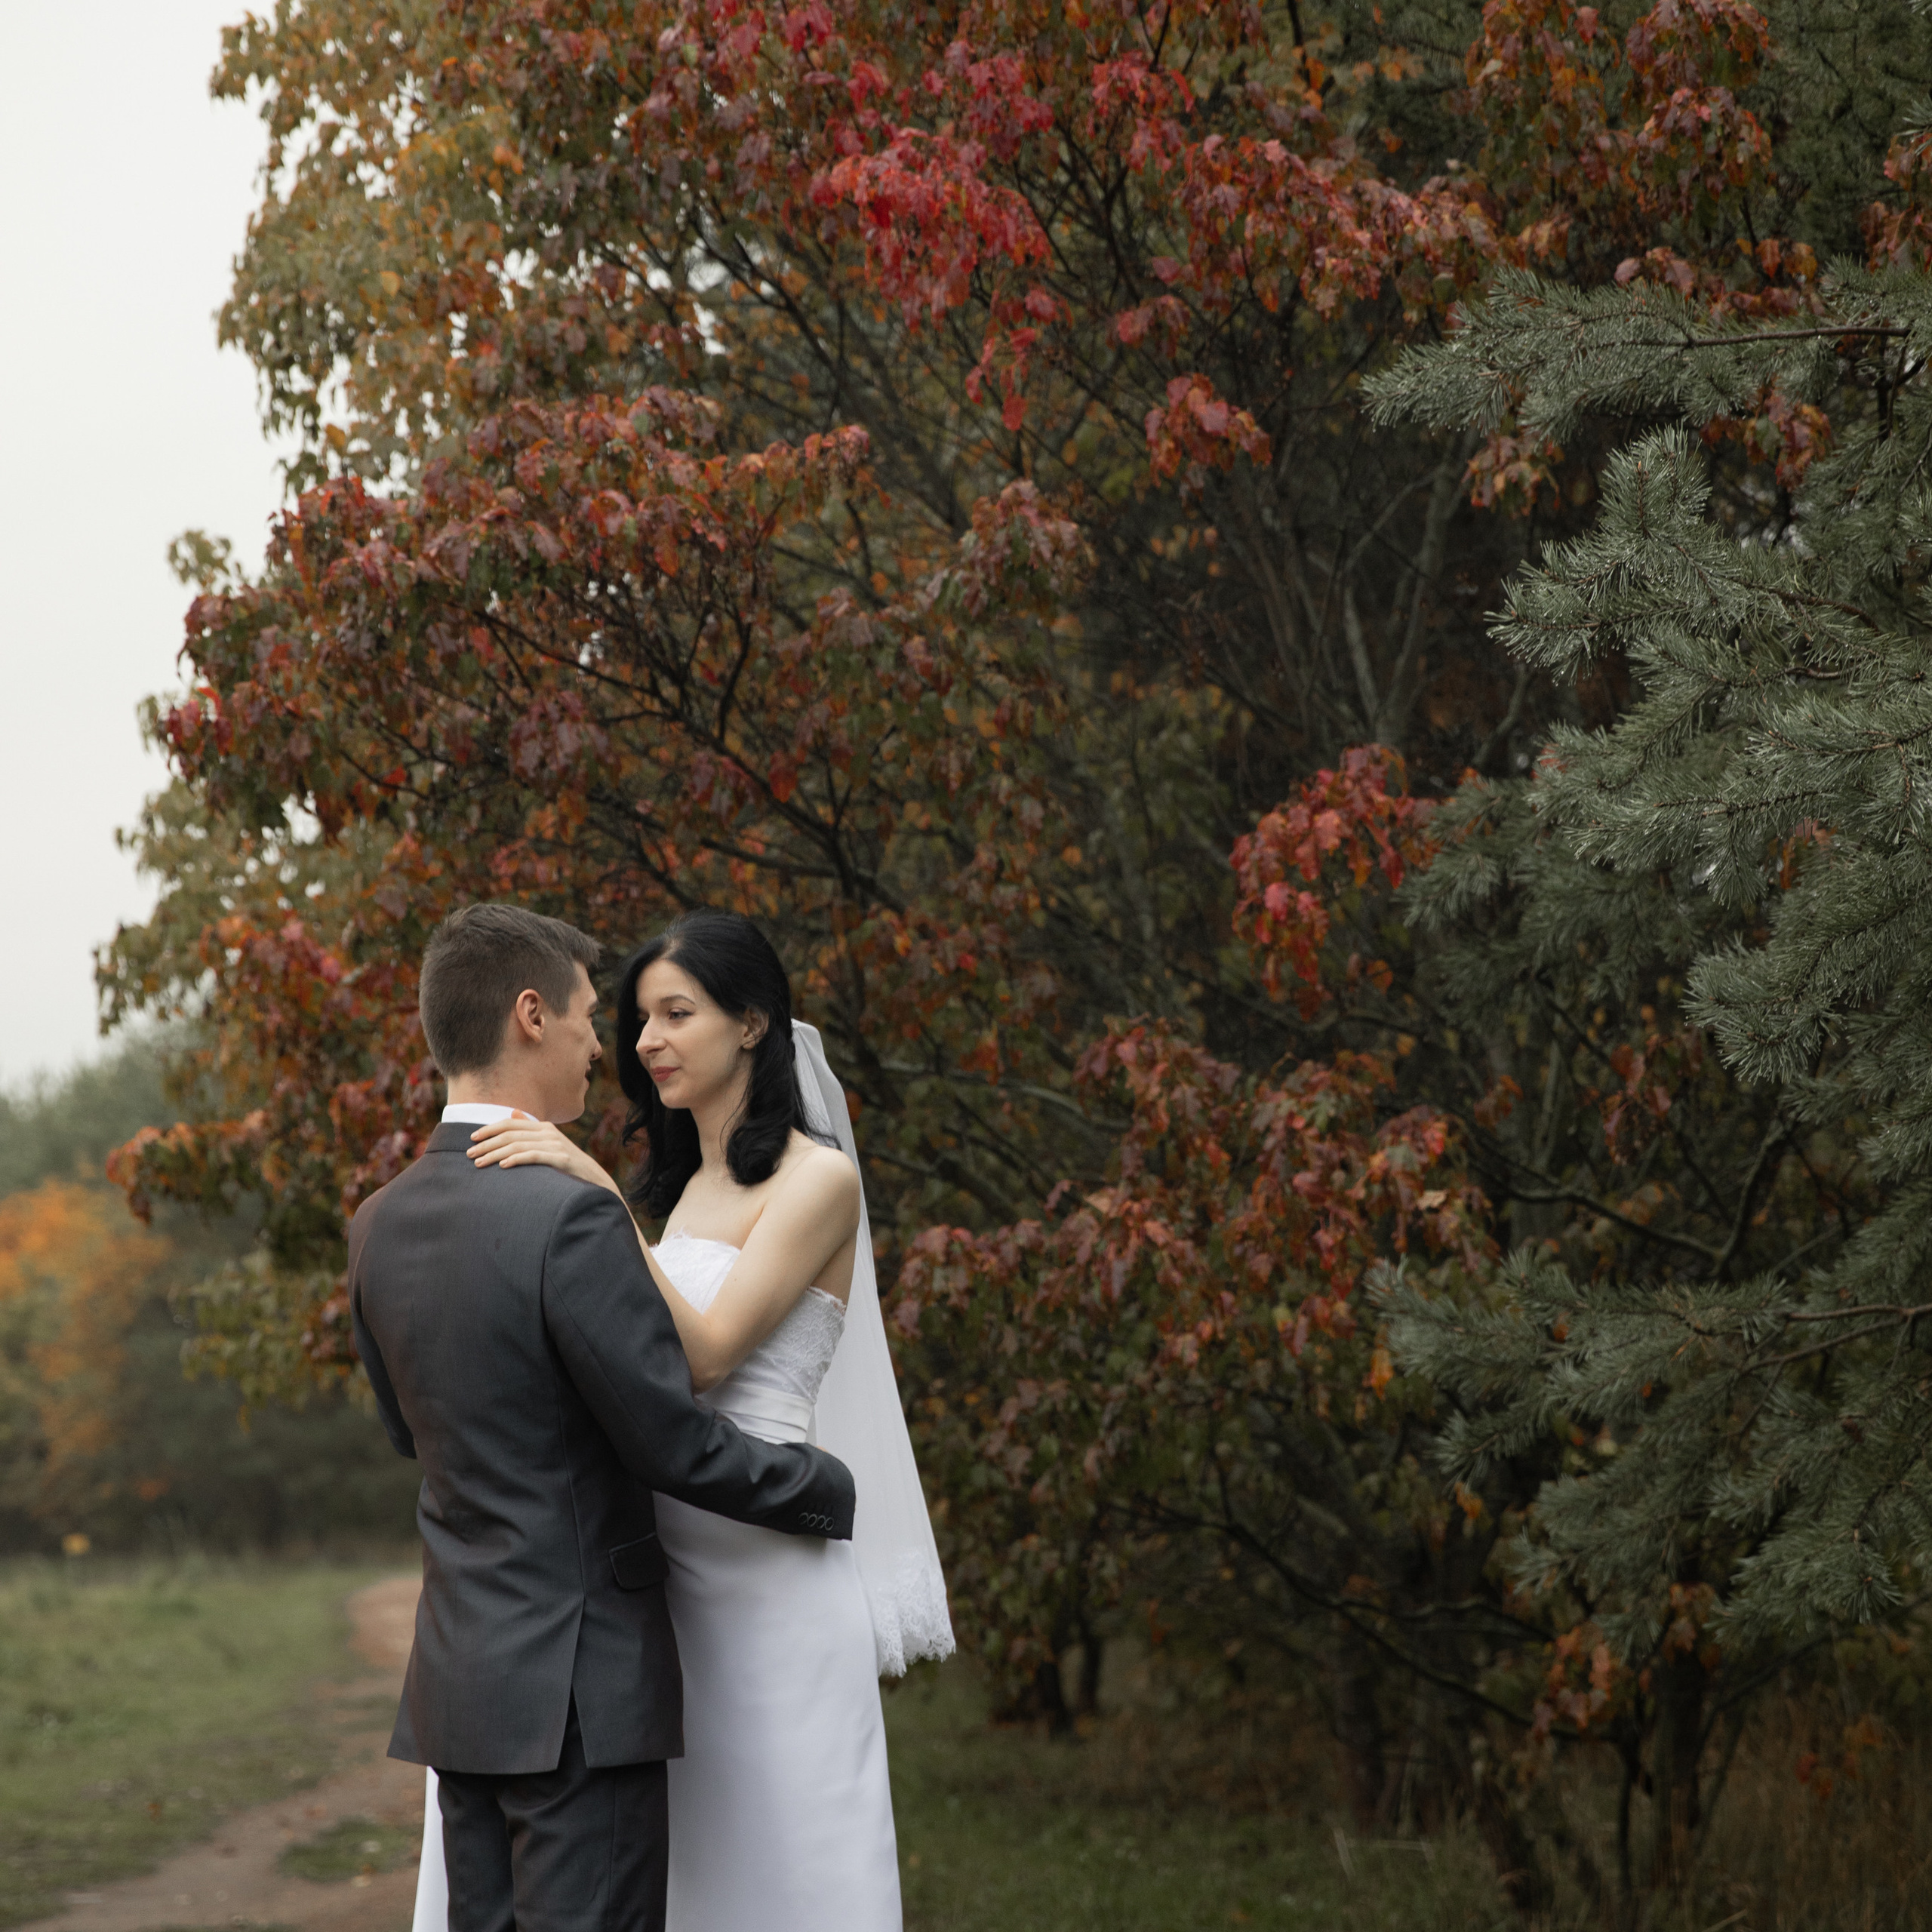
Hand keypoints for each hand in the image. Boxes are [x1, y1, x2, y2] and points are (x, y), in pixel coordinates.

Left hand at [468, 1112, 617, 1193]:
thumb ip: (531, 1128)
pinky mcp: (561, 1159)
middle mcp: (548, 1132)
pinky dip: (516, 1160)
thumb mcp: (549, 1143)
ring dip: (494, 1155)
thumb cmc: (567, 1164)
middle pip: (510, 1135)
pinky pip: (533, 1156)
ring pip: (517, 1146)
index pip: (510, 1124)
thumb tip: (513, 1113)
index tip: (472, 1138)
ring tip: (479, 1163)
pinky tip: (503, 1166)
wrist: (594, 1179)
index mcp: (543, 1127)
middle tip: (469, 1154)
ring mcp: (555, 1145)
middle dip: (487, 1144)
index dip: (490, 1129)